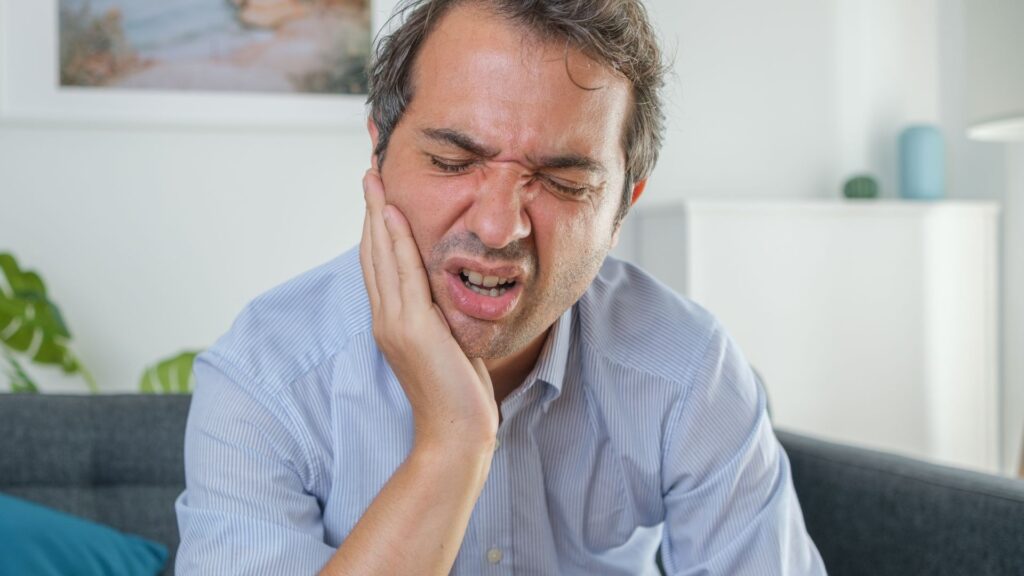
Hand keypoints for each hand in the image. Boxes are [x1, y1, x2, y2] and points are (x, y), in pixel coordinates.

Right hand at [359, 170, 498, 453]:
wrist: (455, 432)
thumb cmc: (458, 391)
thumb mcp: (448, 341)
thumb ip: (441, 314)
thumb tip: (448, 288)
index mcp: (392, 321)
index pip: (379, 264)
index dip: (376, 226)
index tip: (378, 193)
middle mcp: (386, 318)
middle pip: (372, 252)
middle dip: (370, 209)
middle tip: (370, 170)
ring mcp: (395, 323)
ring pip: (381, 256)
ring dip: (377, 214)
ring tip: (374, 178)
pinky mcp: (412, 328)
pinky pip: (403, 274)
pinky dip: (396, 241)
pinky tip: (393, 214)